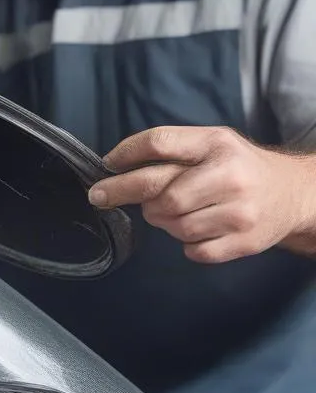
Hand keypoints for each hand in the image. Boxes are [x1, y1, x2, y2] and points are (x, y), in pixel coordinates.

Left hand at [88, 126, 315, 263]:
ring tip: (174, 210)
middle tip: (100, 196)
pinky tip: (197, 229)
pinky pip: (192, 249)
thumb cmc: (238, 166)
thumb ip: (171, 149)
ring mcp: (239, 213)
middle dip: (121, 192)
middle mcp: (230, 176)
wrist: (292, 194)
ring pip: (171, 223)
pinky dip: (185, 242)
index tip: (105, 164)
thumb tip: (116, 165)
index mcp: (217, 144)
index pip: (160, 143)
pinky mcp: (244, 243)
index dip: (125, 153)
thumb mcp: (211, 143)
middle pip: (159, 188)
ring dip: (160, 219)